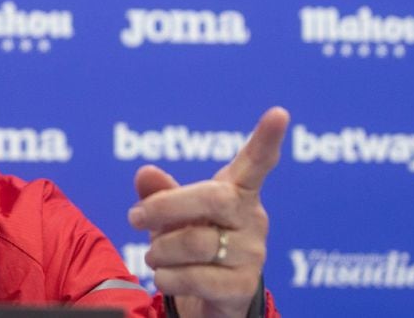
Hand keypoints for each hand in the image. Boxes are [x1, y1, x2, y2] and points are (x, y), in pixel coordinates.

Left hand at [128, 107, 288, 317]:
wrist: (209, 300)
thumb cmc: (191, 245)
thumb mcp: (171, 217)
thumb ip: (160, 193)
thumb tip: (145, 172)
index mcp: (237, 194)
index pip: (256, 164)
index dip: (265, 140)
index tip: (279, 113)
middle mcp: (251, 220)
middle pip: (213, 199)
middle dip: (166, 206)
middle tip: (135, 217)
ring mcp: (251, 254)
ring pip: (197, 242)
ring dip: (159, 250)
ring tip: (154, 255)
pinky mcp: (241, 287)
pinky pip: (195, 277)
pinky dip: (166, 277)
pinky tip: (164, 276)